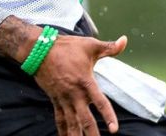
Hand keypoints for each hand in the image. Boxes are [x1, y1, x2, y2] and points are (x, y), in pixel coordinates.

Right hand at [0, 16, 126, 134]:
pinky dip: (63, 130)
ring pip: (71, 122)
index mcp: (85, 82)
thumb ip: (109, 47)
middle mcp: (74, 94)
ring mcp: (63, 99)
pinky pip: (59, 119)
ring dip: (77, 135)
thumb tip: (125, 40)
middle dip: (92, 133)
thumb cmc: (67, 47)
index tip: (114, 130)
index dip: (108, 116)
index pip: (100, 103)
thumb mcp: (90, 45)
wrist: (40, 50)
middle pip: (85, 119)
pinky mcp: (55, 100)